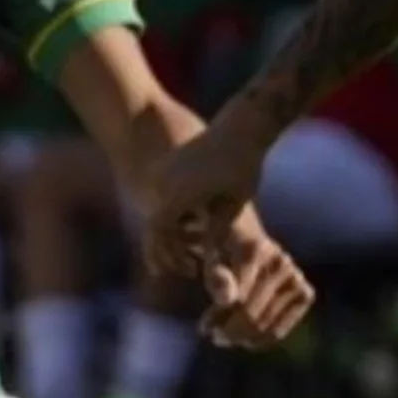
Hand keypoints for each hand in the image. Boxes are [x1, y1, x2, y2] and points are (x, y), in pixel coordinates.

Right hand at [143, 119, 268, 278]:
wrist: (240, 126)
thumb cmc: (242, 166)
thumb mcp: (233, 205)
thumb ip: (217, 235)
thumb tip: (211, 265)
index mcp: (178, 192)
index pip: (159, 233)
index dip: (169, 256)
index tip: (189, 270)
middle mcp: (164, 181)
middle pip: (156, 226)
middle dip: (170, 251)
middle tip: (191, 269)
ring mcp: (163, 172)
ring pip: (158, 214)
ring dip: (172, 236)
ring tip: (195, 254)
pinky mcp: (167, 167)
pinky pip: (163, 200)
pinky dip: (174, 219)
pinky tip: (195, 231)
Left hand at [197, 211, 314, 349]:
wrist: (251, 240)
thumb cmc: (226, 254)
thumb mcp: (213, 261)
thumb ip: (217, 278)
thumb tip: (227, 300)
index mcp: (255, 248)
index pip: (238, 297)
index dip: (219, 316)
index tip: (204, 328)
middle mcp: (281, 262)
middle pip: (252, 313)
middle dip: (230, 330)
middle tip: (214, 337)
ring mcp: (296, 277)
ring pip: (265, 325)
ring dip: (242, 337)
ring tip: (226, 338)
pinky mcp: (306, 293)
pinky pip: (280, 328)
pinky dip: (262, 340)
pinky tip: (247, 341)